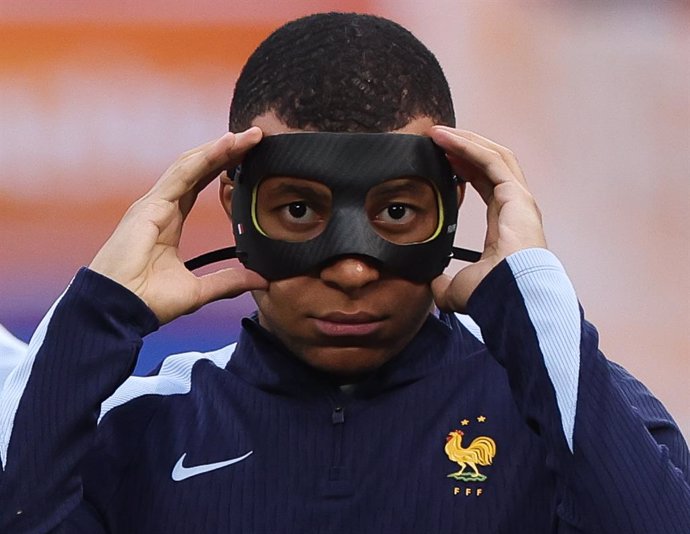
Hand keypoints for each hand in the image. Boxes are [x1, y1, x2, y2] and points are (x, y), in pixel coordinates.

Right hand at [89, 128, 267, 323]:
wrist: (118, 310)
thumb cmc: (148, 301)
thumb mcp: (198, 290)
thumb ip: (228, 281)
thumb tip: (259, 279)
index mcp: (170, 220)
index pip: (202, 183)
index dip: (224, 168)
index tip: (250, 156)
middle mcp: (161, 206)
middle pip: (198, 168)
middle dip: (226, 151)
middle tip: (255, 137)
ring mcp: (154, 203)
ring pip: (191, 165)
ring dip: (220, 148)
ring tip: (247, 136)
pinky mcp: (150, 206)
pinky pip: (182, 175)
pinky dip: (205, 158)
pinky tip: (226, 145)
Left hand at [429, 126, 546, 311]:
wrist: (510, 296)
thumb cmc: (492, 294)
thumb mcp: (458, 287)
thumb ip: (445, 282)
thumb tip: (433, 285)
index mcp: (506, 225)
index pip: (487, 185)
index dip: (465, 170)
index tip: (443, 160)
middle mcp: (516, 207)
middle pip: (491, 164)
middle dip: (464, 147)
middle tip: (438, 138)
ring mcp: (519, 198)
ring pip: (493, 156)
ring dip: (465, 140)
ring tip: (438, 133)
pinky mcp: (516, 194)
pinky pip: (490, 160)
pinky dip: (467, 146)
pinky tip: (445, 138)